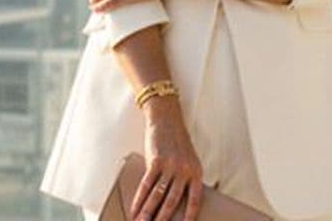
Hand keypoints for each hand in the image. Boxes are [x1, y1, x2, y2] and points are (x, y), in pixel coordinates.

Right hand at [132, 100, 205, 220]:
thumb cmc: (178, 142)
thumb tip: (176, 201)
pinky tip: (135, 208)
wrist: (167, 120)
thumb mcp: (189, 161)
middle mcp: (184, 171)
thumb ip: (186, 179)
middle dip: (163, 219)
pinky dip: (139, 199)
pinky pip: (146, 184)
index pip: (195, 201)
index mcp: (196, 173)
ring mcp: (169, 166)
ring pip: (157, 196)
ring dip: (148, 213)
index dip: (190, 217)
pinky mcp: (155, 160)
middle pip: (172, 202)